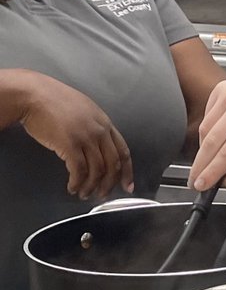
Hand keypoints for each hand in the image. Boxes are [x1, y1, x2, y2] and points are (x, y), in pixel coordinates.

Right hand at [19, 71, 133, 198]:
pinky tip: (72, 187)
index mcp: (105, 123)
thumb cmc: (53, 101)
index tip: (128, 185)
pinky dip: (77, 182)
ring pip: (97, 170)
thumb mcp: (84, 110)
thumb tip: (97, 146)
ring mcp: (86, 138)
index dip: (127, 171)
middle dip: (109, 184)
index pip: (123, 151)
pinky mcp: (70, 145)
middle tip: (103, 194)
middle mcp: (100, 131)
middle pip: (113, 164)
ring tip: (84, 193)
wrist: (33, 94)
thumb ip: (94, 127)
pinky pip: (79, 170)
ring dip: (91, 186)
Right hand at [190, 67, 225, 190]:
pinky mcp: (220, 90)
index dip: (212, 171)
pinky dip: (206, 133)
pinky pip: (207, 117)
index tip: (201, 184)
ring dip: (202, 151)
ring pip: (205, 130)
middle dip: (200, 166)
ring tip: (204, 165)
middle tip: (194, 181)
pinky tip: (213, 141)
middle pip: (212, 142)